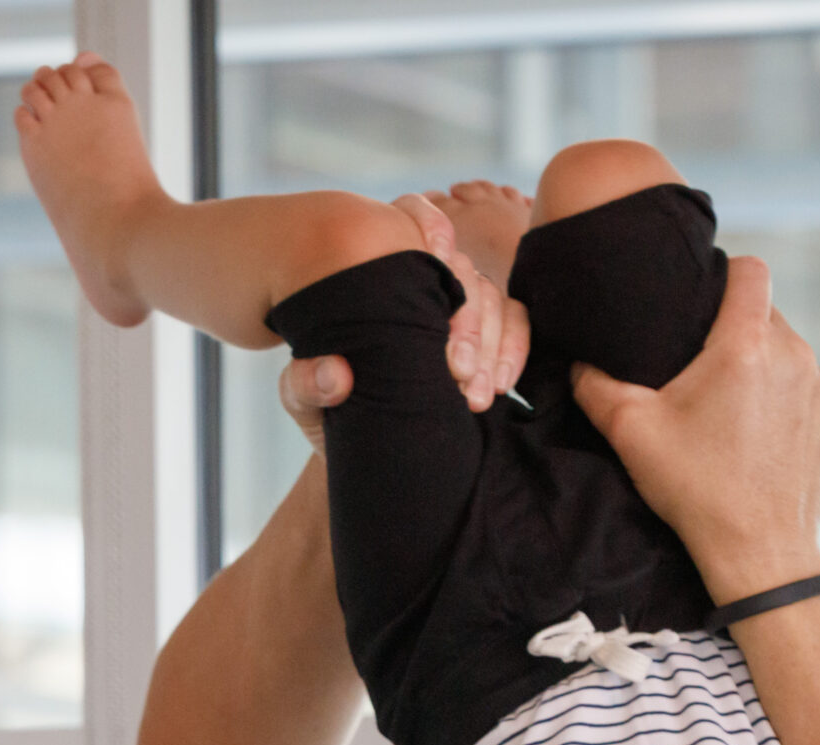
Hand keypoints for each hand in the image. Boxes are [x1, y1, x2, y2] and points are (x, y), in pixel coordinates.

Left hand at [279, 192, 529, 453]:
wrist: (366, 452)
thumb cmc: (330, 415)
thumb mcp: (303, 401)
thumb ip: (304, 385)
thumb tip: (336, 372)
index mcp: (375, 275)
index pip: (409, 216)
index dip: (427, 224)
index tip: (437, 256)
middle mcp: (421, 281)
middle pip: (458, 267)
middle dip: (464, 318)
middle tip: (456, 370)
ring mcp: (457, 306)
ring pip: (490, 296)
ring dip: (490, 344)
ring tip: (473, 396)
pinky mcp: (488, 337)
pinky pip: (517, 322)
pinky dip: (513, 350)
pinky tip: (498, 385)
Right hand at [572, 256, 819, 603]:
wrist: (758, 552)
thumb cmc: (696, 490)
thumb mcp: (630, 433)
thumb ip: (595, 384)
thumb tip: (580, 358)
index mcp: (746, 345)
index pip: (750, 270)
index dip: (724, 272)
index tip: (704, 296)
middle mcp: (794, 354)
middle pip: (765, 313)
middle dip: (735, 331)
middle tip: (703, 371)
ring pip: (788, 350)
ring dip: (763, 366)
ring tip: (732, 407)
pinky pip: (808, 385)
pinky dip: (787, 397)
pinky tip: (761, 431)